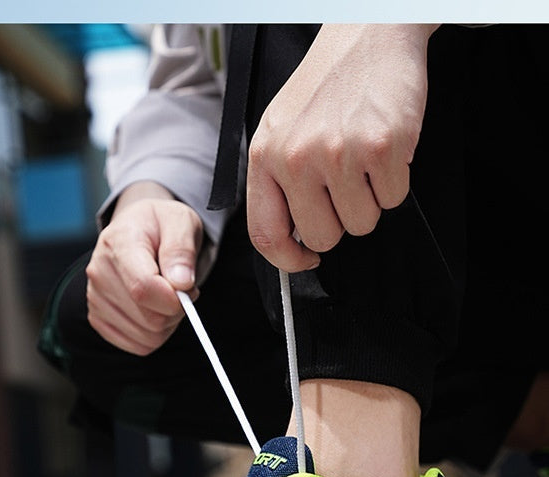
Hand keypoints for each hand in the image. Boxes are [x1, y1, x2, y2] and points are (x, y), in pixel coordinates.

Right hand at [86, 182, 202, 354]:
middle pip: (148, 318)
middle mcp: (99, 273)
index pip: (143, 288)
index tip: (189, 289)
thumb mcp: (180, 222)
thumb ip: (182, 250)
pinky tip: (154, 310)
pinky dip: (154, 335)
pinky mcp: (99, 318)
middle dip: (175, 310)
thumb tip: (181, 283)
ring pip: (146, 337)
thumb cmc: (161, 227)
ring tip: (166, 297)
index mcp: (118, 243)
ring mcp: (95, 298)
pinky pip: (138, 346)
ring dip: (167, 324)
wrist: (138, 230)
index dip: (174, 299)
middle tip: (180, 289)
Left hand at [247, 24, 437, 270]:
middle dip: (339, 222)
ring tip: (364, 159)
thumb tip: (290, 240)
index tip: (305, 259)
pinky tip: (384, 147)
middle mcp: (296, 158)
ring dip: (370, 200)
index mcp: (265, 156)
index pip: (265, 235)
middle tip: (345, 186)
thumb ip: (278, 183)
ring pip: (361, 224)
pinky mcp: (380, 149)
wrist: (368, 32)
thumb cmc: (326, 85)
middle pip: (322, 237)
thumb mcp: (281, 130)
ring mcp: (338, 155)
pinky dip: (395, 181)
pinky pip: (393, 199)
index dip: (287, 260)